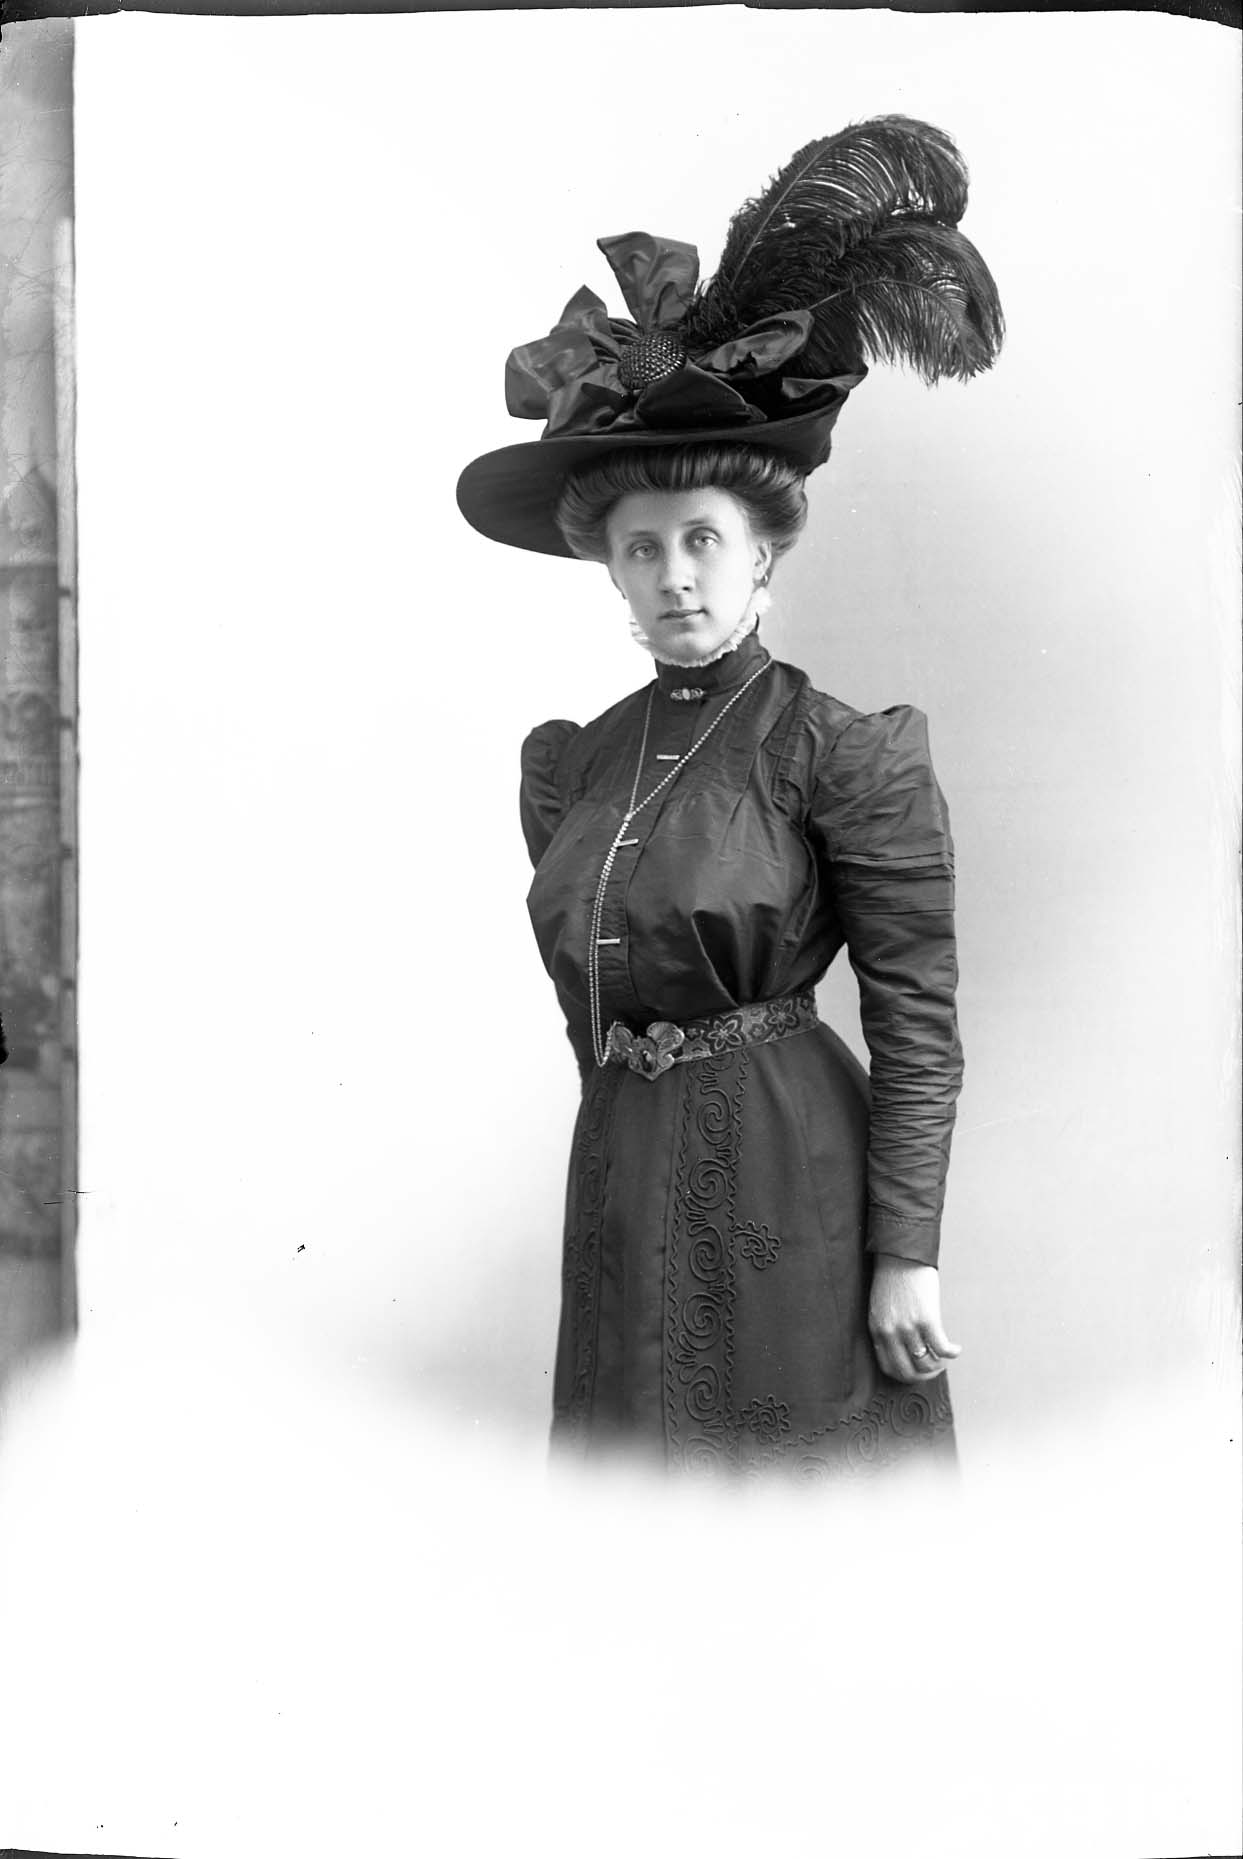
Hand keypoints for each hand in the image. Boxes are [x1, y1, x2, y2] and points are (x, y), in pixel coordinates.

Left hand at [868, 1255, 961, 1382]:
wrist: (900, 1256)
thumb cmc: (891, 1279)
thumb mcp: (879, 1308)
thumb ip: (886, 1329)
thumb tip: (902, 1350)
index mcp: (877, 1330)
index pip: (889, 1367)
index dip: (906, 1375)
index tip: (917, 1373)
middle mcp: (891, 1333)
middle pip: (908, 1372)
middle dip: (924, 1376)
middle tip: (935, 1370)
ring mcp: (908, 1328)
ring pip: (926, 1364)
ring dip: (939, 1366)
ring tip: (945, 1358)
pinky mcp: (927, 1319)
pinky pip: (941, 1348)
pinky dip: (952, 1353)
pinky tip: (956, 1349)